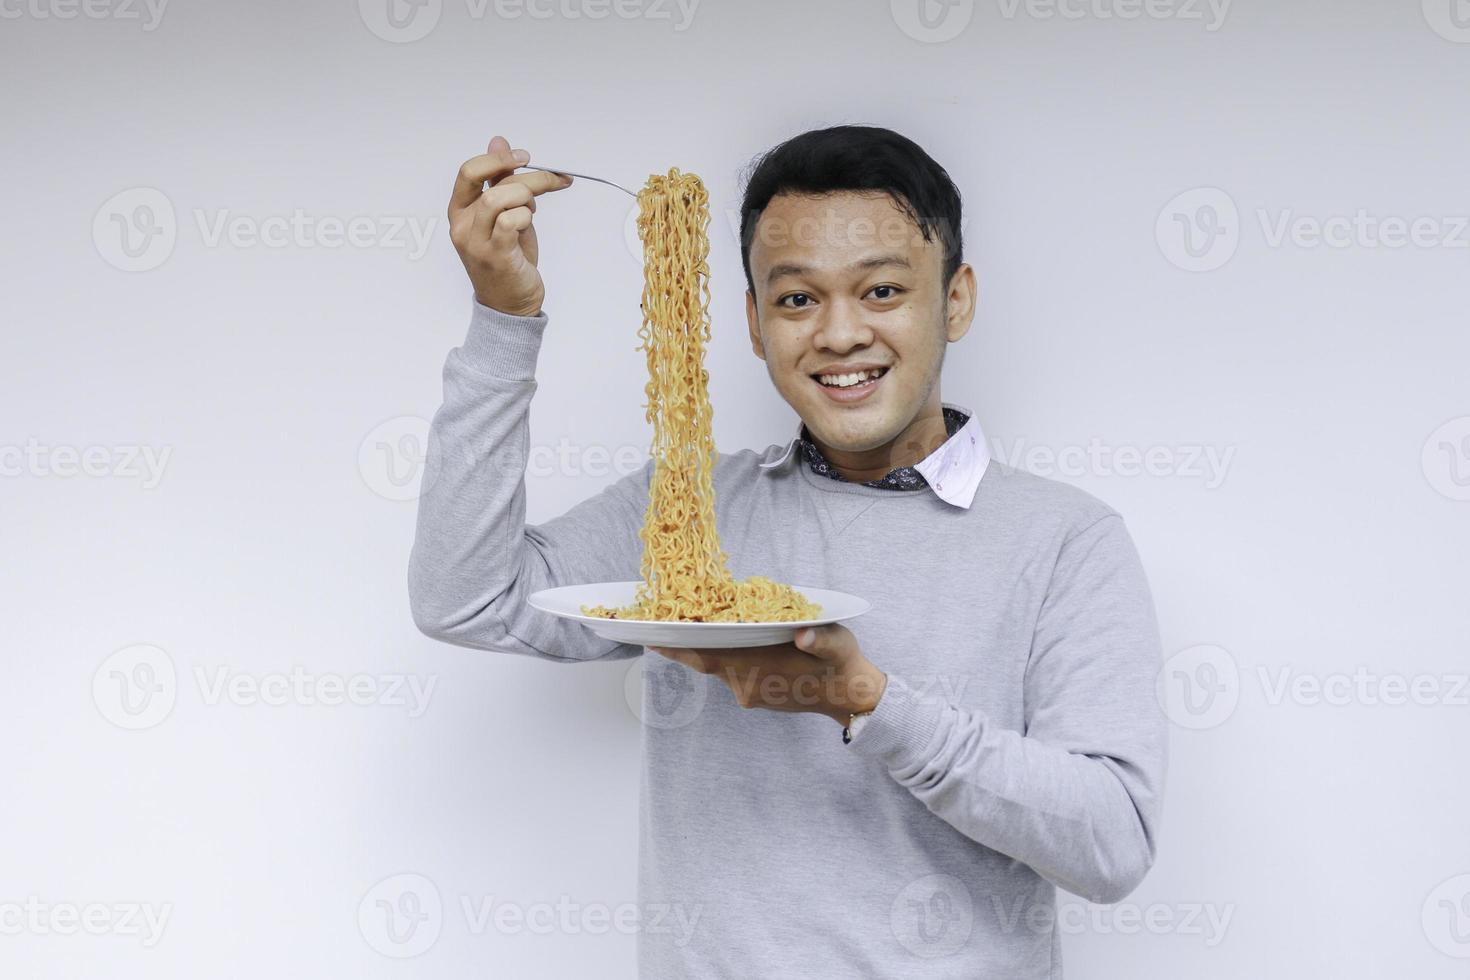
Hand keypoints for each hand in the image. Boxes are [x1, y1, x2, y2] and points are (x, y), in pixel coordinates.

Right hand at [447, 134, 573, 316]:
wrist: (510, 303)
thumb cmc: (508, 257)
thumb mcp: (504, 213)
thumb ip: (500, 180)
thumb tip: (499, 141)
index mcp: (460, 211)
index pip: (469, 172)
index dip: (497, 158)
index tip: (524, 156)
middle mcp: (462, 226)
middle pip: (489, 184)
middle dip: (526, 177)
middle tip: (551, 178)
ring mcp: (476, 242)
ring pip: (499, 199)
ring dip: (527, 197)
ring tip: (535, 211)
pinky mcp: (495, 256)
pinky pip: (512, 222)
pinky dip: (527, 217)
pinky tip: (530, 225)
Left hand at [650, 624, 887, 724]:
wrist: (850, 699)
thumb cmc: (843, 664)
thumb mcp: (838, 645)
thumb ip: (821, 639)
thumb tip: (804, 635)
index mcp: (761, 668)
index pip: (711, 657)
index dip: (681, 648)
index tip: (653, 638)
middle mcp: (748, 684)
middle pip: (706, 661)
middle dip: (682, 644)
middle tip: (656, 624)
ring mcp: (749, 692)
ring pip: (717, 667)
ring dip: (703, 648)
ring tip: (687, 624)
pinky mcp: (753, 696)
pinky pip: (729, 673)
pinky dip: (720, 656)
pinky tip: (722, 640)